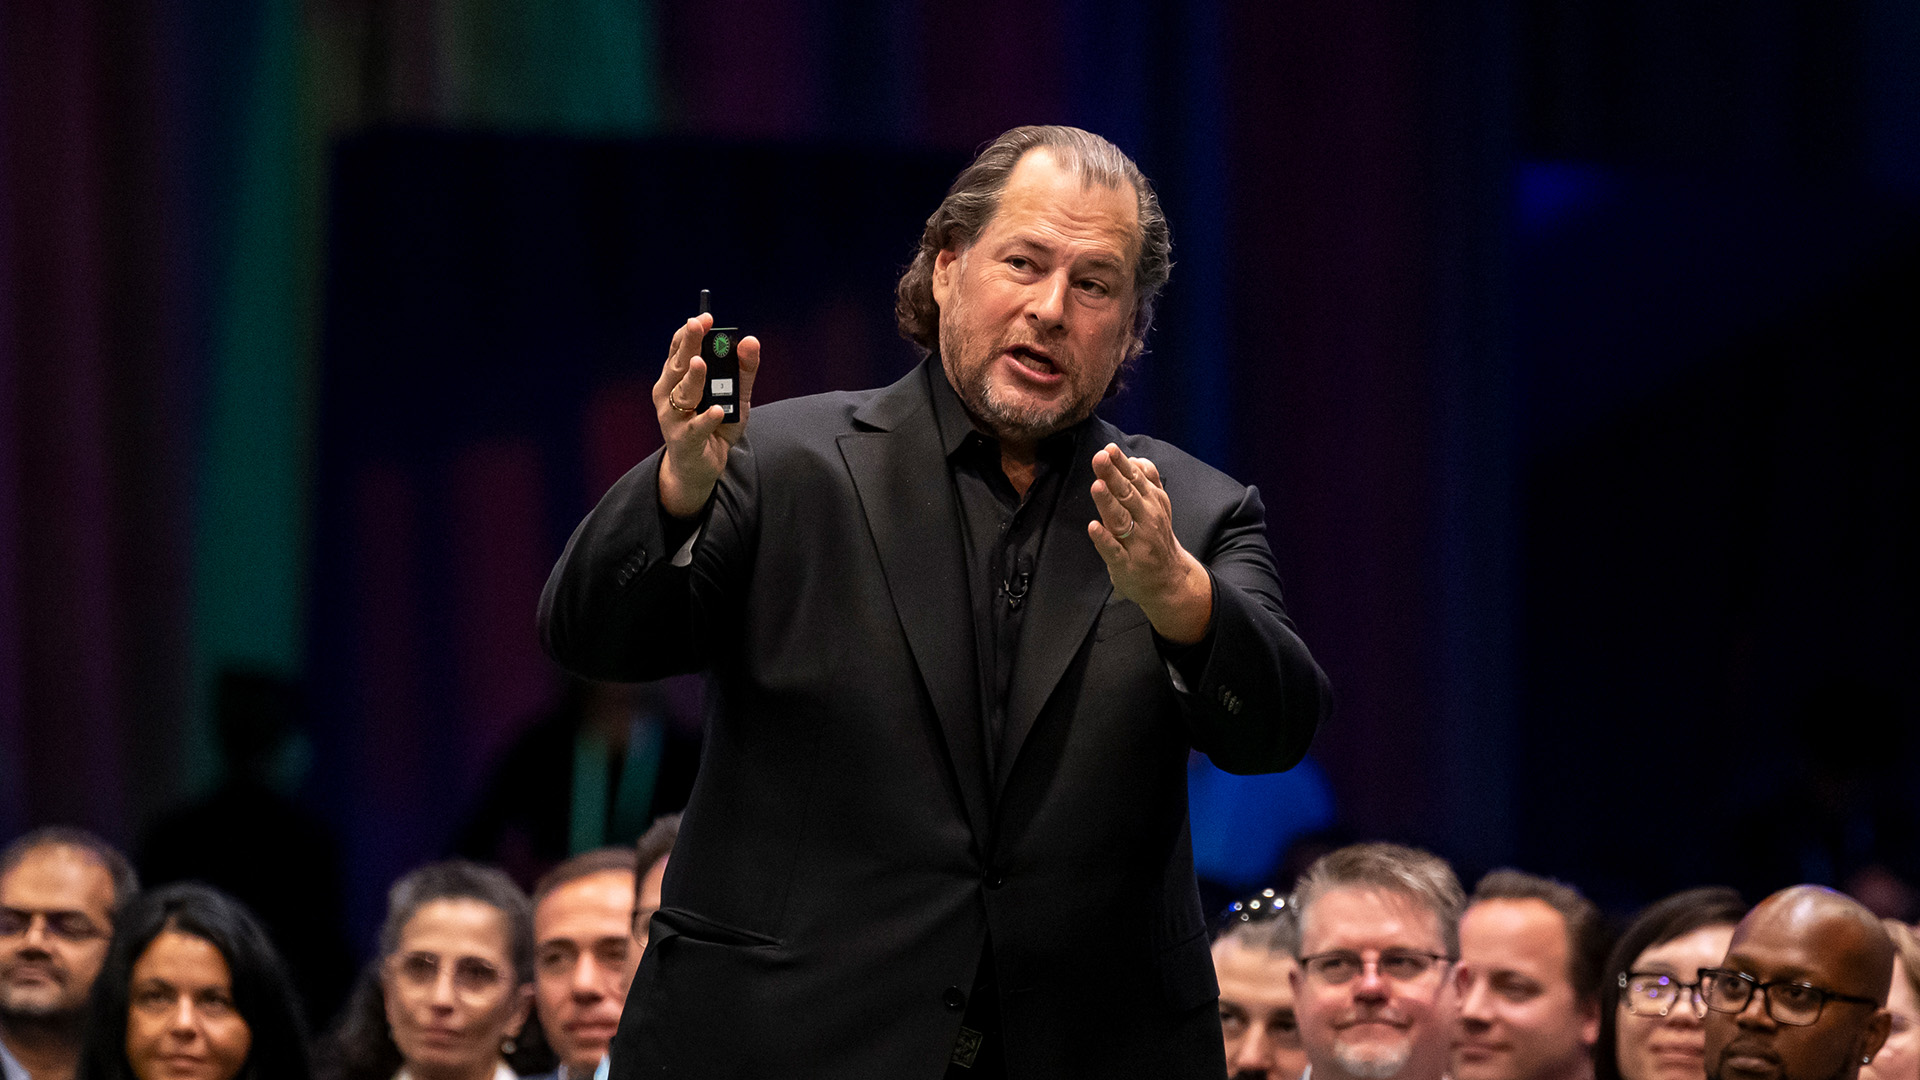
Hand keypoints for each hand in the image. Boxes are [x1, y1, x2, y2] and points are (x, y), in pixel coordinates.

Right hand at [654, 312, 761, 518]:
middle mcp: (669, 394)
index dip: (690, 332)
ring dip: (693, 378)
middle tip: (697, 326)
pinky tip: (716, 410)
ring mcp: (673, 417)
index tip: (705, 317)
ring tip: (701, 363)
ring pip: (683, 393)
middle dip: (688, 344)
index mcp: (677, 378)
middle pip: (678, 365)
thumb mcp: (737, 396)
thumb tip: (751, 340)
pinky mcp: (684, 440)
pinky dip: (706, 419)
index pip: (679, 349)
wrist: (702, 467)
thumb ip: (744, 370)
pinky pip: (695, 427)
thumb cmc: (715, 425)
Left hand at [1087, 444, 1211, 643]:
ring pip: (1120, 519)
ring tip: (1096, 485)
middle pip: (1127, 494)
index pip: (1135, 479)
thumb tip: (1133, 458)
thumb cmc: (1156, 537)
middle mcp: (1146, 519)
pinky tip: (1093, 527)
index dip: (1121, 464)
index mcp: (1152, 502)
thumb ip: (1148, 479)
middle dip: (1112, 475)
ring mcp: (1136, 542)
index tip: (1108, 448)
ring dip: (1108, 502)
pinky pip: (1113, 550)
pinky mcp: (1126, 563)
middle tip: (1099, 458)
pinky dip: (1104, 539)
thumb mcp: (1158, 505)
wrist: (1170, 578)